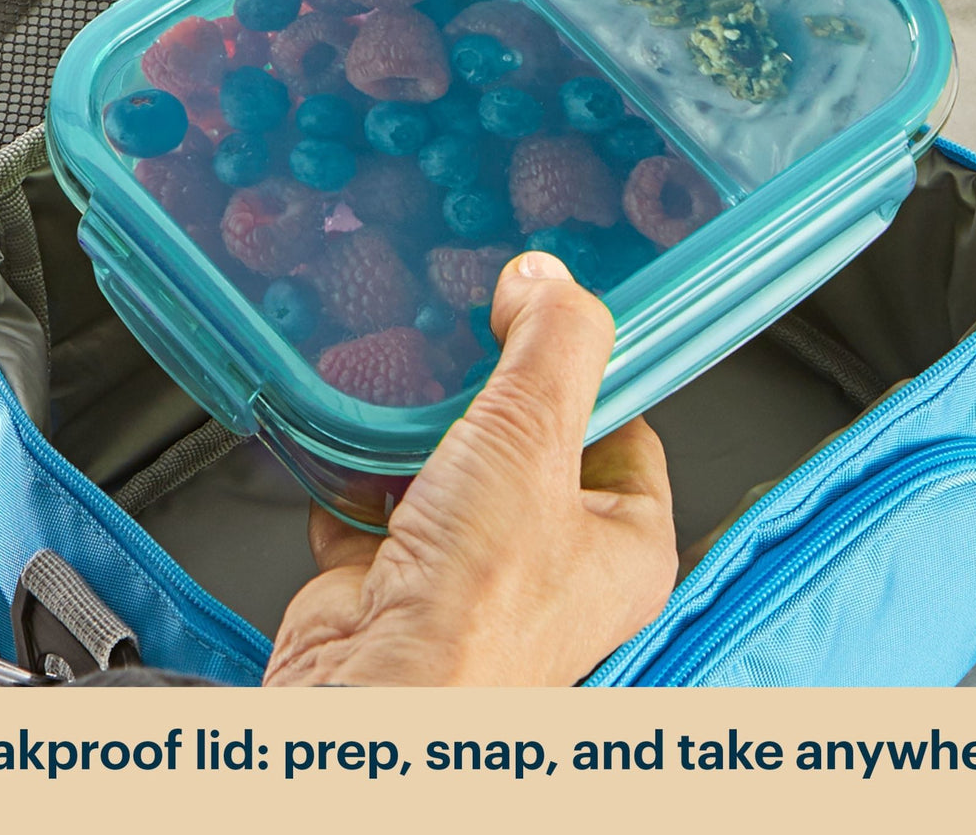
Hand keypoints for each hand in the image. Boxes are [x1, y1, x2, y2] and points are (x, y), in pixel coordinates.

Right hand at [265, 251, 676, 686]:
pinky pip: (380, 502)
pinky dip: (359, 469)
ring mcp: (469, 575)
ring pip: (451, 471)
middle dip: (492, 395)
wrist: (371, 692)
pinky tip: (350, 435)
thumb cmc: (477, 606)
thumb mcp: (534, 435)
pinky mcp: (393, 580)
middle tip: (471, 337)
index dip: (590, 374)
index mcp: (624, 545)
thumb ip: (553, 343)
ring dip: (421, 428)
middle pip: (530, 445)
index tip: (553, 323)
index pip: (625, 432)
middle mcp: (552, 567)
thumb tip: (550, 283)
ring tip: (408, 370)